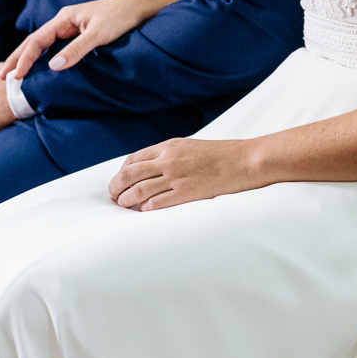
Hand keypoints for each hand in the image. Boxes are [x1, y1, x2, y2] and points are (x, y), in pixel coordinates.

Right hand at [0, 0, 184, 80]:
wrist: (139, 9)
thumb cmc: (120, 17)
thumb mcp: (98, 34)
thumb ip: (76, 50)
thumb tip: (53, 66)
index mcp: (64, 18)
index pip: (36, 40)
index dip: (24, 58)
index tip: (16, 76)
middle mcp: (65, 22)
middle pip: (34, 41)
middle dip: (18, 58)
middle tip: (3, 77)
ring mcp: (72, 28)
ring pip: (44, 44)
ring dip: (29, 59)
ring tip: (16, 75)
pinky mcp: (81, 34)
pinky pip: (56, 47)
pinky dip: (44, 58)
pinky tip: (41, 68)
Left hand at [108, 137, 256, 210]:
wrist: (243, 161)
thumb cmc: (219, 155)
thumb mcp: (189, 147)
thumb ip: (169, 155)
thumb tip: (150, 169)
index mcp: (168, 146)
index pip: (134, 159)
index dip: (122, 171)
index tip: (119, 181)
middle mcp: (168, 160)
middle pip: (130, 174)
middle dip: (116, 186)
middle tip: (113, 196)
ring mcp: (176, 177)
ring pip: (138, 190)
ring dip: (126, 199)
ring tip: (122, 205)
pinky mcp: (185, 193)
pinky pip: (156, 203)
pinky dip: (145, 208)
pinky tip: (144, 211)